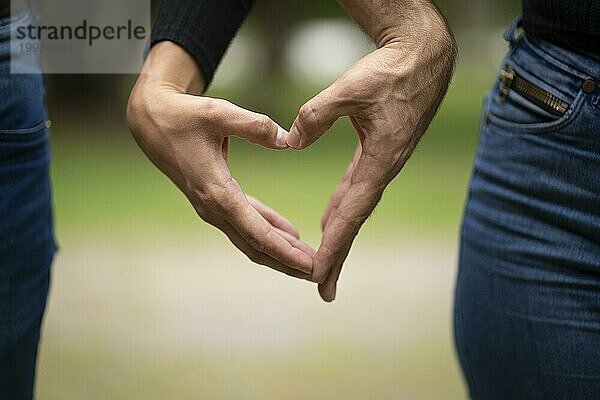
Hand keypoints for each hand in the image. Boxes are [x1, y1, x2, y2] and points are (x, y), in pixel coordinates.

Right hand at [127, 42, 314, 278]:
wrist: (151, 122)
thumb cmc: (184, 116)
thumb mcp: (218, 113)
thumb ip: (254, 126)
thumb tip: (287, 140)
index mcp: (217, 192)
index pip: (257, 233)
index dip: (285, 252)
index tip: (310, 266)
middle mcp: (214, 207)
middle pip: (256, 246)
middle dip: (287, 262)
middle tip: (318, 274)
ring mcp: (213, 207)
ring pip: (251, 239)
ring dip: (279, 252)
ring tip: (308, 262)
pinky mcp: (215, 200)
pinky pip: (246, 223)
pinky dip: (268, 231)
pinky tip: (290, 236)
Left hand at [287, 5, 455, 300]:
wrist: (423, 57)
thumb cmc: (392, 71)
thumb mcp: (350, 89)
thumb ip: (316, 116)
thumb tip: (289, 141)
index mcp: (379, 162)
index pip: (350, 214)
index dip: (334, 247)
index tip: (319, 275)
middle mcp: (381, 169)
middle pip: (354, 221)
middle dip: (338, 255)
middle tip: (323, 289)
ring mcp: (380, 163)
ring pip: (355, 208)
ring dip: (340, 237)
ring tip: (325, 265)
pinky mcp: (378, 153)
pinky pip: (356, 189)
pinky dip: (342, 210)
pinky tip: (332, 220)